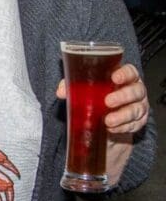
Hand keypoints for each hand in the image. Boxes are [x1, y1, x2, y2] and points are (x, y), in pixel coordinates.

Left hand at [56, 63, 148, 185]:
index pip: (130, 72)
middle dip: (123, 96)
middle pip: (136, 91)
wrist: (106, 117)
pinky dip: (123, 127)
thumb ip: (73, 86)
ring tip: (108, 121)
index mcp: (124, 77)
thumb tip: (61, 92)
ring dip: (122, 115)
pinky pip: (134, 124)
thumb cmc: (98, 96)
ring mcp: (139, 106)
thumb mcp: (85, 88)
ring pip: (136, 109)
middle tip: (108, 102)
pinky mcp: (138, 121)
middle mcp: (135, 90)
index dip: (125, 74)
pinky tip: (112, 129)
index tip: (115, 78)